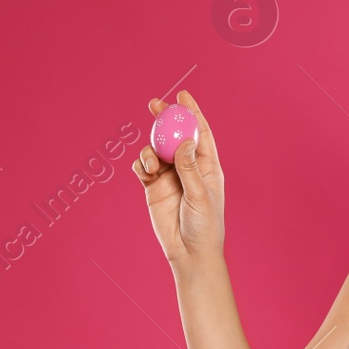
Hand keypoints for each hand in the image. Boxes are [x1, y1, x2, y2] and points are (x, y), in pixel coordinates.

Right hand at [132, 90, 222, 266]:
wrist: (189, 252)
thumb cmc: (204, 226)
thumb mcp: (200, 195)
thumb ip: (189, 168)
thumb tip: (183, 141)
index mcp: (207, 166)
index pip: (200, 133)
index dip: (192, 113)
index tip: (182, 96)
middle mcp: (188, 167)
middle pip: (175, 135)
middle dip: (165, 119)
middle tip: (154, 104)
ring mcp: (169, 176)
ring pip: (156, 150)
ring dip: (151, 149)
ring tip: (152, 164)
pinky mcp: (153, 187)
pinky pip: (143, 167)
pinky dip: (141, 164)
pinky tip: (145, 171)